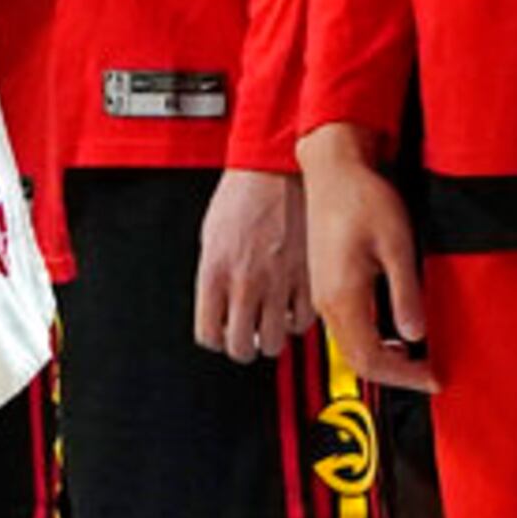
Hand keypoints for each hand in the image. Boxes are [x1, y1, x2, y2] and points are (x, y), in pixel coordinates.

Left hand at [190, 167, 312, 362]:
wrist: (276, 170)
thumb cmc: (242, 195)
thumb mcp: (211, 237)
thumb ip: (213, 275)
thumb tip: (216, 305)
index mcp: (215, 273)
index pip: (208, 335)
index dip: (214, 340)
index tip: (220, 335)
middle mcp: (246, 283)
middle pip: (241, 347)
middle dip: (242, 347)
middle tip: (247, 336)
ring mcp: (279, 283)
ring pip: (275, 341)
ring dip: (271, 338)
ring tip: (270, 324)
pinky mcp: (308, 278)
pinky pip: (305, 321)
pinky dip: (298, 322)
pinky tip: (292, 310)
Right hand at [300, 125, 435, 392]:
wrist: (332, 171)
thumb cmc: (361, 198)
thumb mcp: (397, 246)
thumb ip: (405, 294)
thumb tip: (416, 333)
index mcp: (342, 295)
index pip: (370, 359)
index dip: (404, 376)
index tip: (433, 377)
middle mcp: (326, 300)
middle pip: (356, 360)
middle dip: (395, 375)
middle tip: (429, 374)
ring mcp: (322, 293)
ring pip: (350, 347)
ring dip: (383, 359)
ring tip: (417, 359)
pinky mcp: (325, 284)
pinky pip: (346, 328)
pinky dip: (371, 342)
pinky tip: (394, 334)